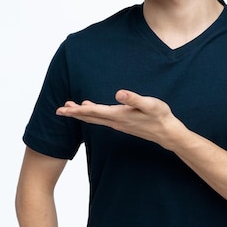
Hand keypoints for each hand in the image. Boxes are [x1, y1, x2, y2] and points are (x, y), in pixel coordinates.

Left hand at [56, 90, 184, 146]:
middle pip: (90, 117)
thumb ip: (134, 98)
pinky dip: (91, 114)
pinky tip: (90, 109)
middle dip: (74, 114)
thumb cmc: (159, 116)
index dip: (78, 109)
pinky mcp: (122, 124)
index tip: (64, 109)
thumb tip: (119, 93)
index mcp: (118, 115)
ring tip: (69, 109)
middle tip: (58, 111)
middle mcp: (115, 121)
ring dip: (81, 114)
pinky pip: (101, 119)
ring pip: (94, 119)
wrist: (167, 133)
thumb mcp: (149, 104)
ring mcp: (118, 124)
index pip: (93, 112)